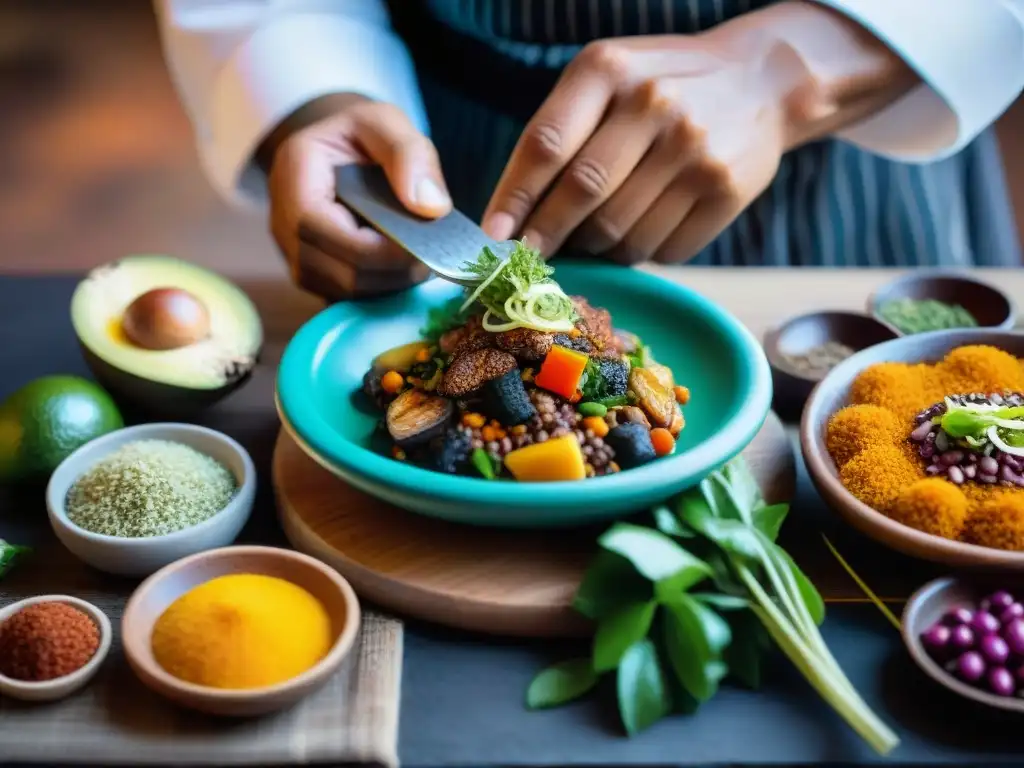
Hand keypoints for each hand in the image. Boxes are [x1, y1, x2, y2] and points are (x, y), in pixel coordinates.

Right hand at [264, 94, 451, 300]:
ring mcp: (295, 258)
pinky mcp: (314, 277)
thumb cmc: (358, 133)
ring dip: (390, 283)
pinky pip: (348, 298)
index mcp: (293, 181)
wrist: (335, 150)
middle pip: (339, 273)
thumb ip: (409, 155)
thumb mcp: (384, 121)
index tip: (424, 242)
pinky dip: (381, 288)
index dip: (378, 249)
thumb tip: (431, 207)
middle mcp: (283, 227)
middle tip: (432, 252)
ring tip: (420, 255)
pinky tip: (403, 266)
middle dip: (393, 270)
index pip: (325, 234)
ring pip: (345, 292)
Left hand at [481, 35, 786, 264]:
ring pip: (619, 233)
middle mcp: (653, 103)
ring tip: (593, 238)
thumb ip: (561, 131)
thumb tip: (513, 219)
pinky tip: (640, 233)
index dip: (513, 198)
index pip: (546, 144)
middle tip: (530, 258)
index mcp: (608, 69)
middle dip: (546, 236)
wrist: (761, 81)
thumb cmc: (660, 86)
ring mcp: (694, 148)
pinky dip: (640, 254)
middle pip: (582, 193)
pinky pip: (663, 249)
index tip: (493, 238)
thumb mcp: (607, 78)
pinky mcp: (727, 189)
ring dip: (596, 249)